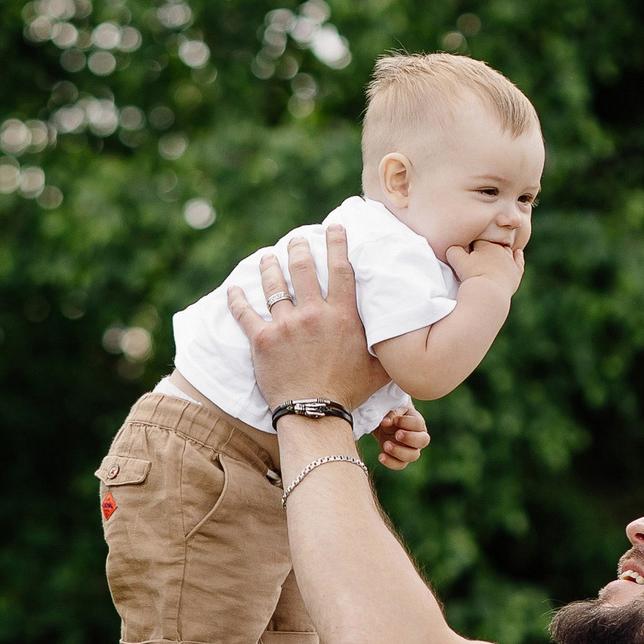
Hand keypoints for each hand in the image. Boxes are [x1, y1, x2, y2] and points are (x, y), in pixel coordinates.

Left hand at [224, 226, 385, 412]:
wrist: (315, 414)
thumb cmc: (348, 394)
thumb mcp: (379, 369)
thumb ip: (390, 350)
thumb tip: (411, 342)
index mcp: (342, 316)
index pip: (341, 269)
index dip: (337, 243)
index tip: (333, 228)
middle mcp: (313, 314)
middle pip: (303, 268)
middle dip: (299, 247)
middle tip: (296, 239)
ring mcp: (286, 325)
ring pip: (274, 285)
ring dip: (269, 267)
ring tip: (266, 257)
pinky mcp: (262, 340)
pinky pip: (245, 313)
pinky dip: (236, 299)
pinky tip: (232, 289)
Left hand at [373, 407, 429, 469]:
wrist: (384, 424)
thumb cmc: (391, 414)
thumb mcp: (392, 409)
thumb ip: (391, 413)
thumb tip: (386, 422)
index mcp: (418, 422)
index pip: (418, 424)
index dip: (407, 423)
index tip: (395, 420)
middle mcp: (418, 437)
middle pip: (423, 441)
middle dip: (410, 438)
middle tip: (397, 434)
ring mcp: (411, 450)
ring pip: (412, 456)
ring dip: (399, 451)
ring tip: (386, 445)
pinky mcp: (401, 459)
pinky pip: (400, 465)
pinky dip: (390, 462)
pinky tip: (381, 456)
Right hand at [443, 239, 524, 299]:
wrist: (489, 293)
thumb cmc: (472, 276)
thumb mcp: (456, 261)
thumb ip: (452, 250)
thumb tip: (452, 247)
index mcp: (485, 245)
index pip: (477, 242)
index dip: (471, 249)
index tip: (467, 256)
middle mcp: (499, 249)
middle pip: (492, 246)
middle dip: (486, 251)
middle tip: (478, 261)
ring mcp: (510, 261)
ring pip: (506, 251)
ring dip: (501, 253)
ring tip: (494, 259)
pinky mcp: (516, 272)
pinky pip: (519, 261)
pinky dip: (518, 256)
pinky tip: (517, 252)